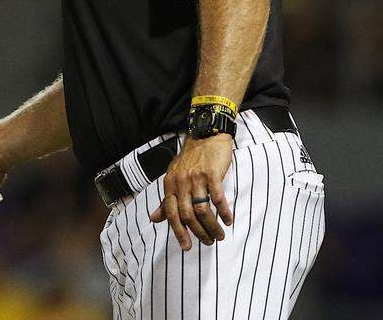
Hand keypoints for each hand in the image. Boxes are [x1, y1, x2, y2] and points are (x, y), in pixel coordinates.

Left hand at [150, 134, 233, 250]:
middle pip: (187, 214)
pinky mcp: (212, 173)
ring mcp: (196, 178)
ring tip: (219, 235)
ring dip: (212, 226)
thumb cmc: (190, 159)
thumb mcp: (173, 177)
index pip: (171, 213)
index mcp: (169, 184)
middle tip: (208, 242)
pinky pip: (218, 197)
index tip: (186, 247)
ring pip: (202, 209)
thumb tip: (154, 219)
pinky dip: (224, 211)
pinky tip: (228, 220)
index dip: (178, 232)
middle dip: (198, 232)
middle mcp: (180, 182)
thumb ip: (166, 200)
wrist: (206, 135)